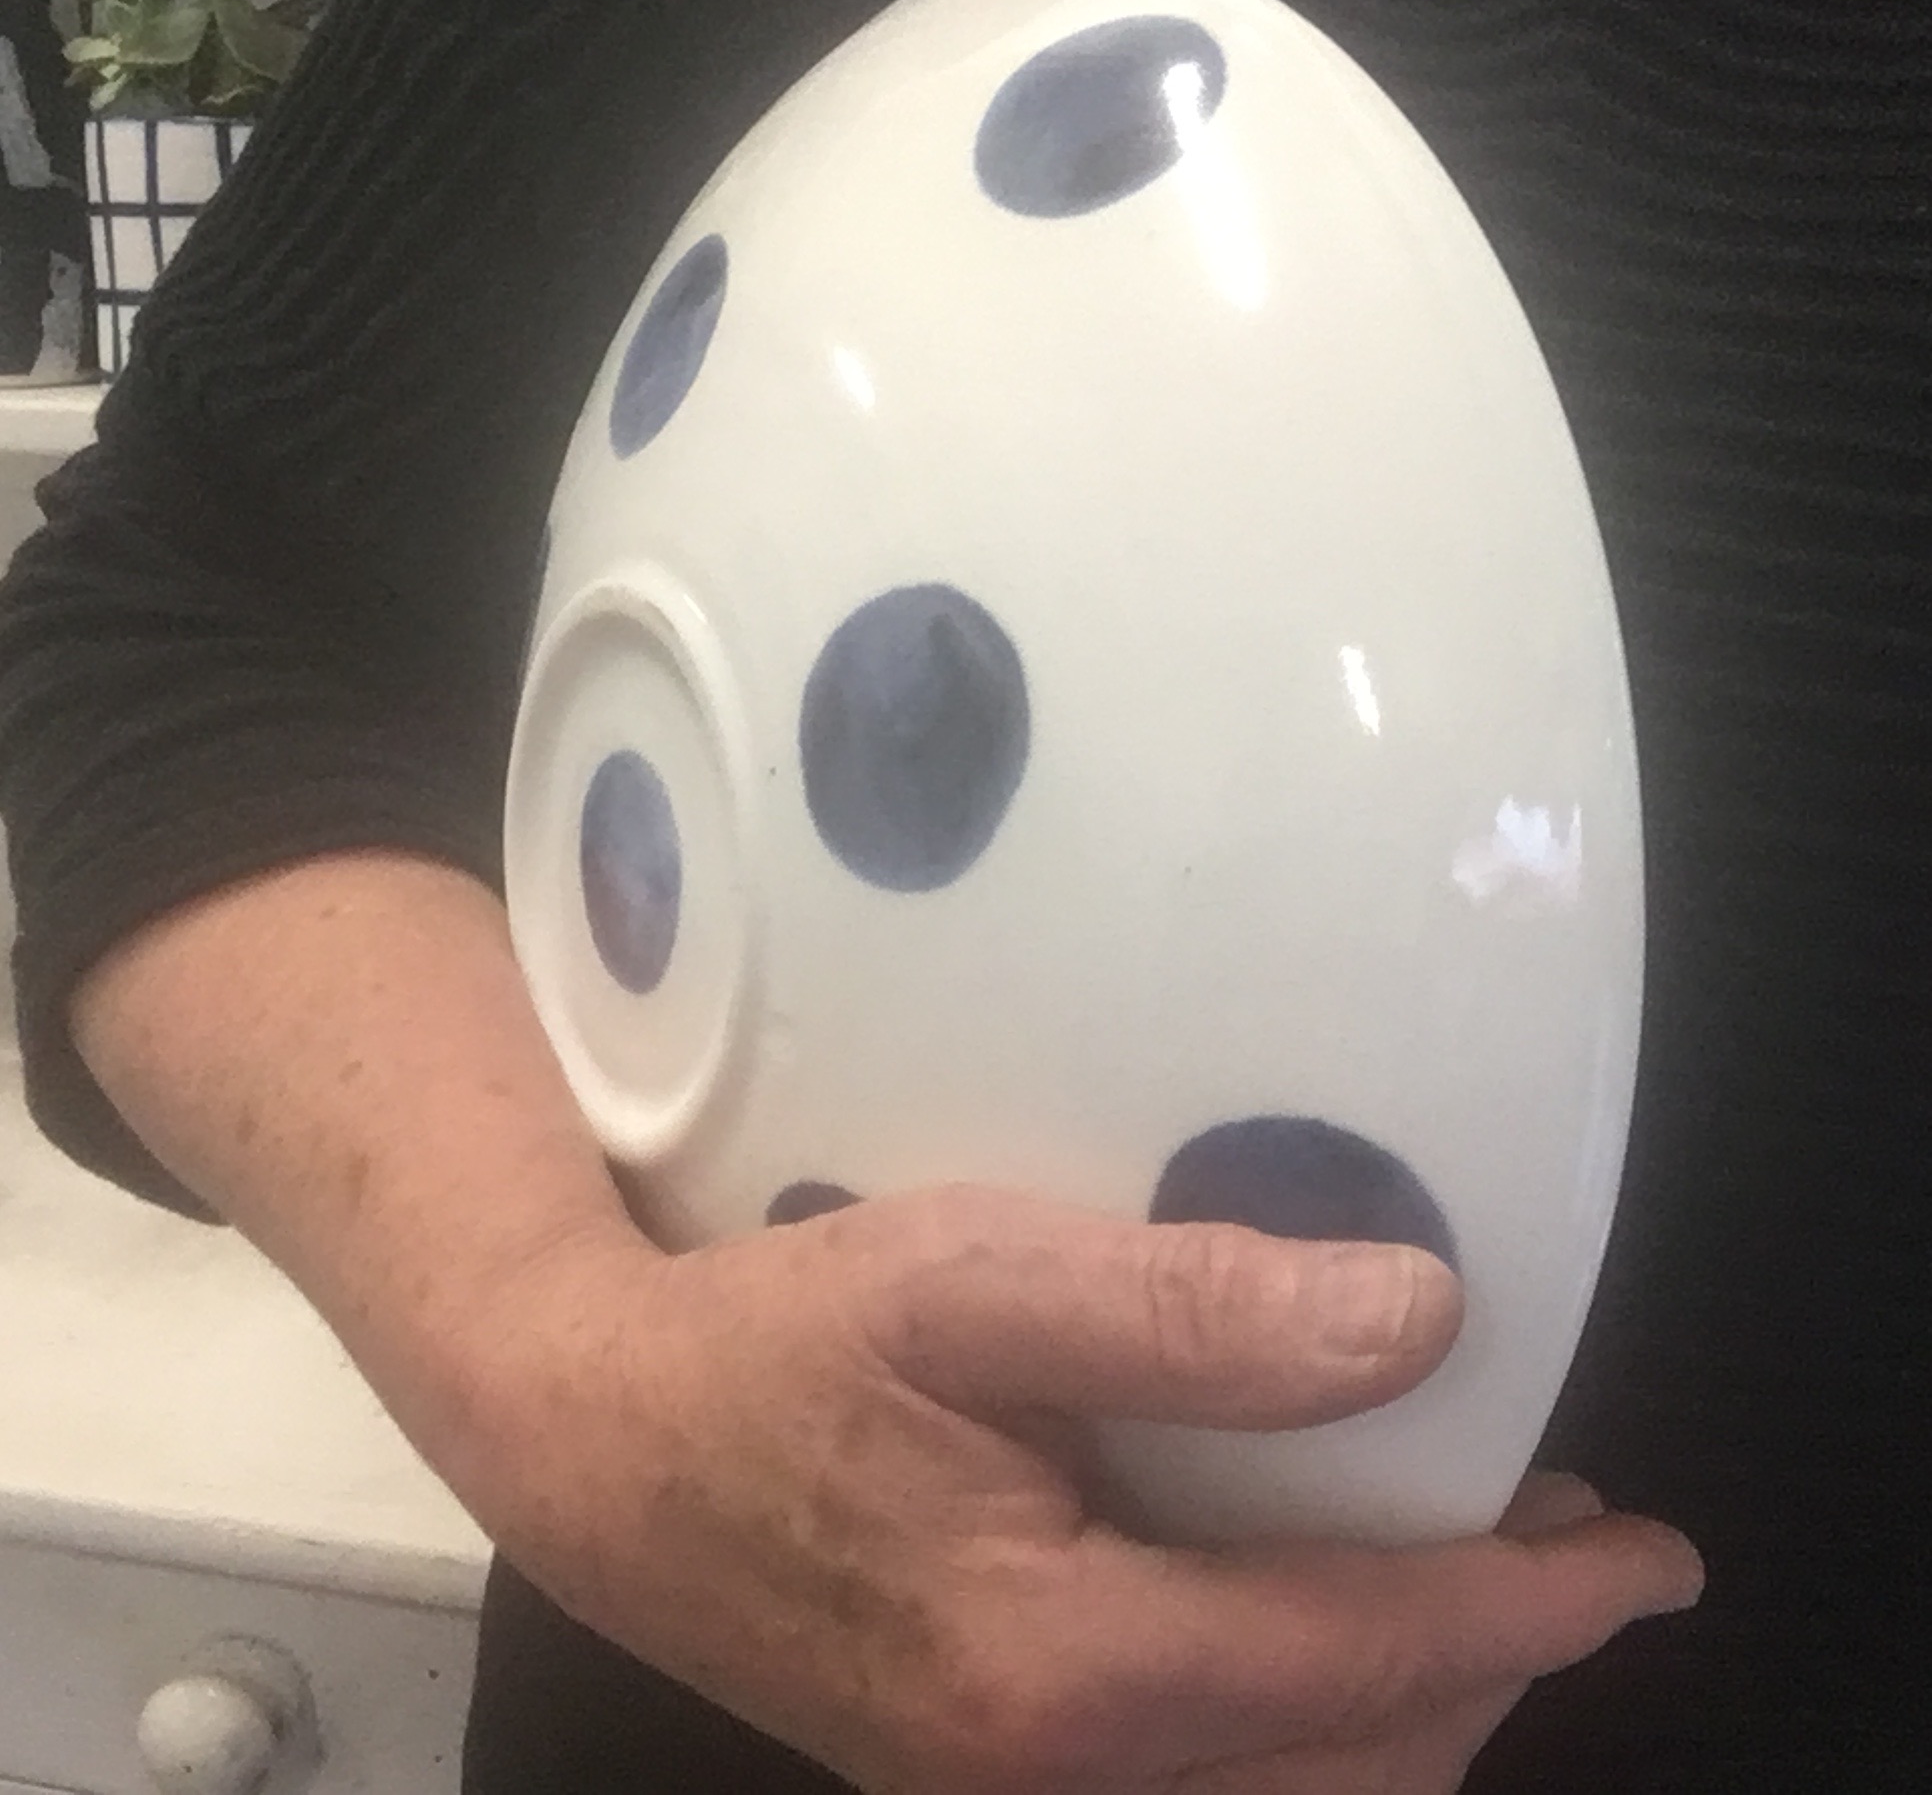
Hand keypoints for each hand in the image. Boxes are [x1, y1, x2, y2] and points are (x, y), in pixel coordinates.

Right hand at [432, 1184, 1701, 1792]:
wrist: (591, 1434)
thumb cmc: (768, 1342)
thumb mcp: (969, 1282)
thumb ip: (1191, 1311)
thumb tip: (1417, 1321)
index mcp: (1058, 1669)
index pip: (1361, 1658)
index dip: (1523, 1607)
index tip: (1641, 1557)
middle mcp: (1044, 1779)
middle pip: (1348, 1772)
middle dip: (1484, 1669)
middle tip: (1555, 1545)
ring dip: (1400, 1707)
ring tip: (1458, 1583)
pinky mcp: (971, 1768)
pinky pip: (1200, 1792)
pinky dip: (1300, 1727)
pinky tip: (1300, 1624)